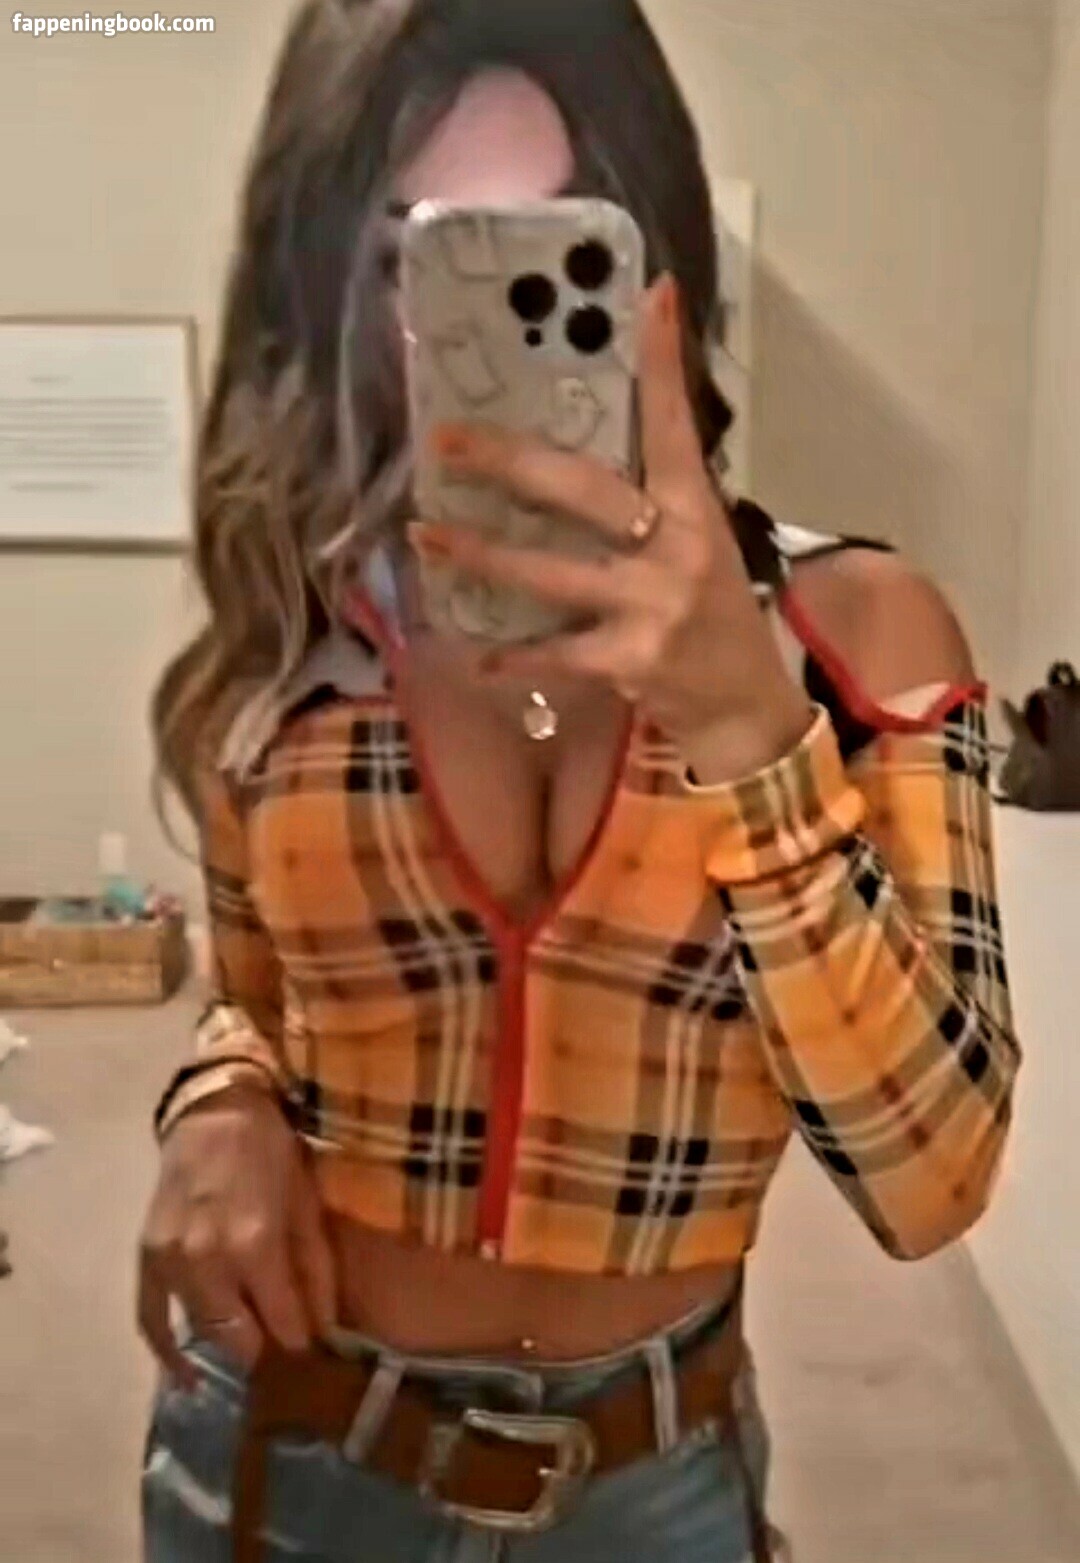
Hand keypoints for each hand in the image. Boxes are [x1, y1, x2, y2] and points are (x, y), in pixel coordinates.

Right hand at [137, 1083, 335, 1385]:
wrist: (215, 1112)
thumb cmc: (271, 1152)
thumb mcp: (307, 1205)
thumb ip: (316, 1270)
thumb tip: (326, 1328)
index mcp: (254, 1245)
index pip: (281, 1324)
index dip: (300, 1345)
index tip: (315, 1358)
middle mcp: (207, 1262)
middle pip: (238, 1338)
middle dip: (266, 1352)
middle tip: (286, 1359)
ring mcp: (171, 1262)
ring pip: (202, 1331)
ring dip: (229, 1346)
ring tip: (254, 1356)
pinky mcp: (147, 1258)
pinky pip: (150, 1320)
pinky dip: (167, 1351)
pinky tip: (186, 1378)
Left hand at [408, 274, 812, 779]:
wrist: (744, 707)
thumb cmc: (715, 615)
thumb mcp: (701, 544)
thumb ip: (653, 500)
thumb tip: (576, 453)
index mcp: (696, 510)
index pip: (678, 425)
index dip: (663, 362)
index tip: (651, 296)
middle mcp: (674, 550)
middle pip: (583, 492)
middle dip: (509, 464)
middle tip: (445, 439)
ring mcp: (651, 608)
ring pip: (551, 573)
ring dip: (482, 556)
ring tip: (425, 535)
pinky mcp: (628, 662)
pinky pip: (554, 654)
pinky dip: (515, 656)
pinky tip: (478, 655)